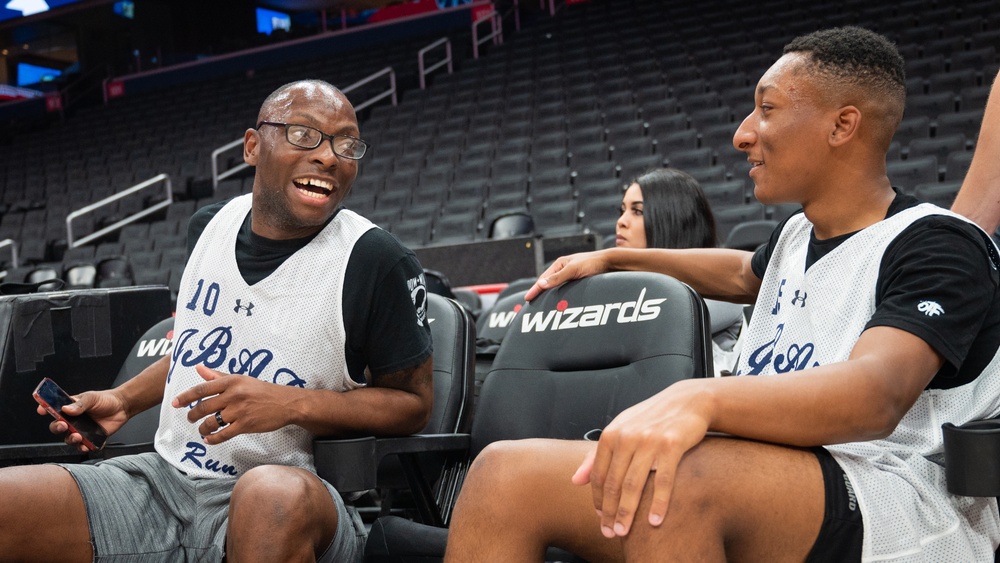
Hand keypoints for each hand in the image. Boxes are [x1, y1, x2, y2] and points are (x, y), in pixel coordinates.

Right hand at [37, 390, 128, 450]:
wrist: (122, 407)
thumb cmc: (105, 400)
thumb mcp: (92, 398)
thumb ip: (80, 404)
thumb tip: (66, 409)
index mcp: (70, 408)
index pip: (53, 410)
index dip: (45, 409)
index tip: (42, 410)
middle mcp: (73, 421)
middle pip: (58, 428)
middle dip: (57, 428)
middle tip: (64, 426)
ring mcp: (82, 430)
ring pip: (70, 439)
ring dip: (71, 440)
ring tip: (78, 436)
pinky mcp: (91, 438)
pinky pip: (85, 446)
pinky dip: (85, 448)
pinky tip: (87, 445)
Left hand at [171, 364, 294, 444]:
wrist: (286, 403)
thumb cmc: (262, 390)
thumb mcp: (241, 379)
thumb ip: (218, 376)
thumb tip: (199, 368)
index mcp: (232, 381)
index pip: (202, 388)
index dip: (186, 396)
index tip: (174, 402)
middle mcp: (234, 395)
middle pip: (204, 406)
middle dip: (192, 415)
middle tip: (190, 418)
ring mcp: (239, 411)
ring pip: (211, 422)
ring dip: (202, 428)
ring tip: (202, 429)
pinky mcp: (245, 425)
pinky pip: (223, 434)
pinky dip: (213, 439)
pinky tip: (209, 439)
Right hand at [524, 250, 613, 300]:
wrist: (611, 263)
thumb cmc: (593, 262)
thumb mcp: (573, 270)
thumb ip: (557, 278)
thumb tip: (541, 284)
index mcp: (560, 264)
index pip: (543, 279)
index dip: (535, 289)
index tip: (527, 299)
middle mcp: (564, 270)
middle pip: (548, 284)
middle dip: (540, 293)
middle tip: (532, 304)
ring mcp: (571, 276)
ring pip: (556, 288)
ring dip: (550, 296)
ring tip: (543, 305)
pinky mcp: (578, 282)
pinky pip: (565, 291)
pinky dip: (560, 297)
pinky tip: (560, 303)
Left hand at [571, 379, 711, 537]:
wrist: (686, 401)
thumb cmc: (650, 419)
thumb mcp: (620, 430)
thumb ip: (596, 456)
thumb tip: (576, 481)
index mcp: (612, 434)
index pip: (599, 475)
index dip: (598, 500)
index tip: (600, 518)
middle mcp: (627, 437)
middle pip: (614, 483)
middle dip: (609, 512)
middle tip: (610, 532)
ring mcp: (650, 441)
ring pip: (634, 484)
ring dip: (628, 512)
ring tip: (625, 531)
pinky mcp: (672, 445)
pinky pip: (664, 480)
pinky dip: (659, 503)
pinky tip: (655, 521)